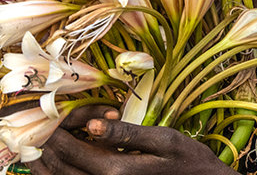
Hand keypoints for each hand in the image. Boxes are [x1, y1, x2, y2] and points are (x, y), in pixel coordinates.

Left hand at [31, 106, 233, 174]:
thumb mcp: (163, 139)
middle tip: (43, 125)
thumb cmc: (187, 159)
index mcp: (116, 170)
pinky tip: (62, 160)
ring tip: (45, 141)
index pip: (71, 149)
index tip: (50, 114)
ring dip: (48, 161)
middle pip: (59, 167)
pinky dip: (60, 172)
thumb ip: (126, 133)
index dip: (55, 131)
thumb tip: (92, 125)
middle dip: (48, 145)